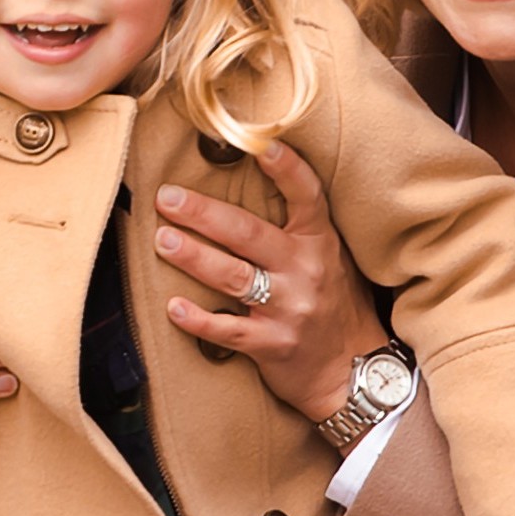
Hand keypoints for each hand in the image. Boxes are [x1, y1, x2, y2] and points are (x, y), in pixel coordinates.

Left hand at [155, 145, 386, 424]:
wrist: (352, 371)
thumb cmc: (333, 304)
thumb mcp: (328, 258)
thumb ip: (297, 229)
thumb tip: (251, 187)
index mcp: (319, 243)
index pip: (307, 197)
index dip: (287, 170)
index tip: (262, 145)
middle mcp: (305, 271)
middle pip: (248, 234)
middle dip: (203, 214)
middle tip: (167, 198)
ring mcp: (289, 309)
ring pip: (233, 277)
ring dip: (193, 257)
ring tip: (163, 240)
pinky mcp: (272, 344)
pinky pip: (229, 330)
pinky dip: (198, 320)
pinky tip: (173, 307)